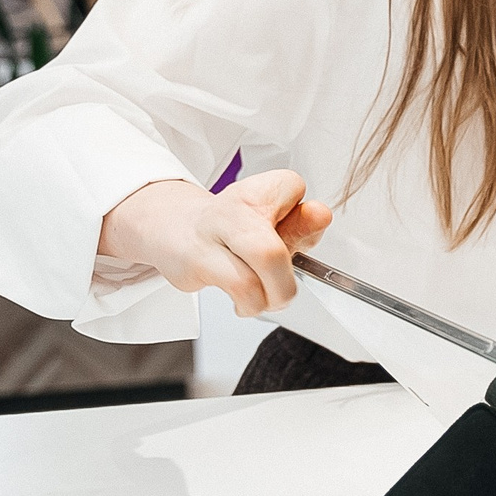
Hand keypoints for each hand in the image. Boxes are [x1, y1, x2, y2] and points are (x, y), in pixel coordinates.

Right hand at [98, 170, 331, 316]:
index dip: (304, 222)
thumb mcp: (277, 221)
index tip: (292, 235)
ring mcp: (210, 234)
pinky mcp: (195, 262)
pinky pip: (236, 291)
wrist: (175, 229)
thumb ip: (304, 224)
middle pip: (270, 253)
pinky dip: (250, 304)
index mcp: (259, 190)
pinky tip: (245, 300)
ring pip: (250, 280)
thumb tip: (320, 214)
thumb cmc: (237, 228)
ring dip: (268, 300)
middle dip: (285, 285)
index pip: (293, 190)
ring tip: (267, 298)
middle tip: (285, 291)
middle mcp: (233, 207)